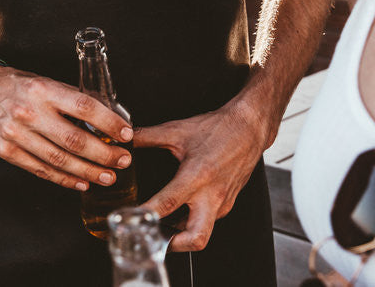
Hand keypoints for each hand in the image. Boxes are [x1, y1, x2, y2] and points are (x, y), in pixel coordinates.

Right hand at [0, 66, 133, 189]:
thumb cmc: (16, 84)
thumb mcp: (45, 81)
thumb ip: (71, 99)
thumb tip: (106, 118)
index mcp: (42, 89)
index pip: (83, 107)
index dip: (109, 123)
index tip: (126, 134)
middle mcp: (28, 111)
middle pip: (74, 139)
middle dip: (104, 154)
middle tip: (123, 160)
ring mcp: (15, 134)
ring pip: (59, 160)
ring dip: (88, 172)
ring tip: (107, 177)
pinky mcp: (6, 151)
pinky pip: (40, 170)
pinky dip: (64, 179)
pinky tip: (81, 182)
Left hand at [133, 102, 268, 251]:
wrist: (249, 129)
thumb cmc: (218, 129)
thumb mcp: (177, 130)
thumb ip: (148, 136)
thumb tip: (125, 138)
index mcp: (197, 176)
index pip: (168, 204)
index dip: (147, 215)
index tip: (131, 220)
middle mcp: (211, 195)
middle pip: (196, 238)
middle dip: (173, 245)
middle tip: (153, 239)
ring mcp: (222, 202)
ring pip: (203, 232)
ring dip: (181, 234)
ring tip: (160, 226)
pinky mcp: (227, 204)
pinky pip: (208, 221)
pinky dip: (191, 222)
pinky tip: (178, 211)